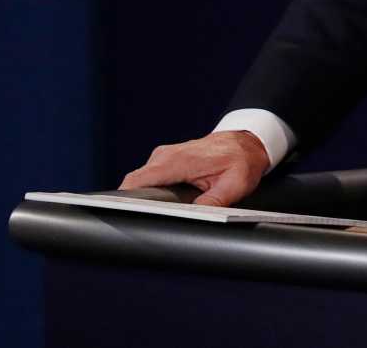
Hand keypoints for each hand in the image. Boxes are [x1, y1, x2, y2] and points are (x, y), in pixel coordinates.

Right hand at [119, 130, 270, 207]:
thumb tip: (195, 216)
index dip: (125, 199)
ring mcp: (164, 155)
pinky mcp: (165, 159)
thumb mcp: (234, 184)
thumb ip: (214, 201)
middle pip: (135, 182)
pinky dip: (148, 189)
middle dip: (132, 202)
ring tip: (148, 217)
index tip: (120, 215)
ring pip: (140, 180)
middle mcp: (166, 155)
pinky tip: (158, 204)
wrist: (246, 141)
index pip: (139, 180)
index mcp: (179, 161)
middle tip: (137, 224)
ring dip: (141, 196)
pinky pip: (148, 176)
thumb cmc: (241, 161)